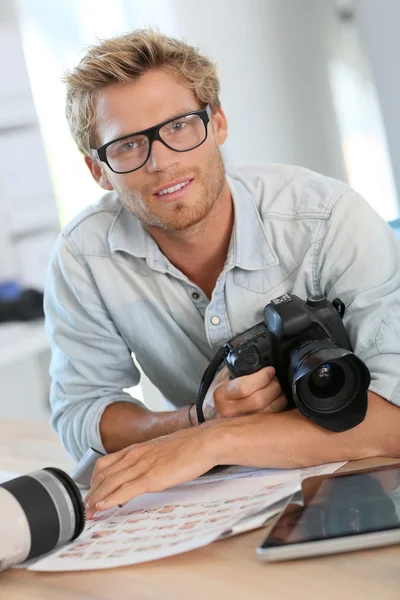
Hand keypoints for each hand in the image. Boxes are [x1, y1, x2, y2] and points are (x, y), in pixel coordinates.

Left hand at [85, 426, 217, 517]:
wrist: (204, 442)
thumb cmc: (188, 446)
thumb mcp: (162, 450)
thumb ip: (149, 460)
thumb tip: (145, 472)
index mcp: (137, 449)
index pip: (105, 464)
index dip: (94, 481)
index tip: (91, 493)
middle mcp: (135, 455)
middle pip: (103, 476)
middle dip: (92, 494)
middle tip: (85, 508)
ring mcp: (142, 466)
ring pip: (110, 483)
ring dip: (97, 500)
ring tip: (89, 513)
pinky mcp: (152, 477)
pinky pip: (126, 490)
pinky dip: (111, 500)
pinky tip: (103, 508)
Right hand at [201, 365, 287, 420]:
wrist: (210, 414)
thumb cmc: (219, 395)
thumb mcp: (222, 378)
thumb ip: (237, 368)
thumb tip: (259, 361)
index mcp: (221, 395)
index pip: (243, 387)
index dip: (262, 377)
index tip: (269, 371)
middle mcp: (229, 412)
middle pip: (259, 400)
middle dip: (273, 386)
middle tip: (275, 379)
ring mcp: (241, 423)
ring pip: (269, 411)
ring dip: (278, 397)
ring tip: (276, 389)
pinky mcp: (252, 430)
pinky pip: (272, 418)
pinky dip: (279, 407)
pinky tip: (276, 400)